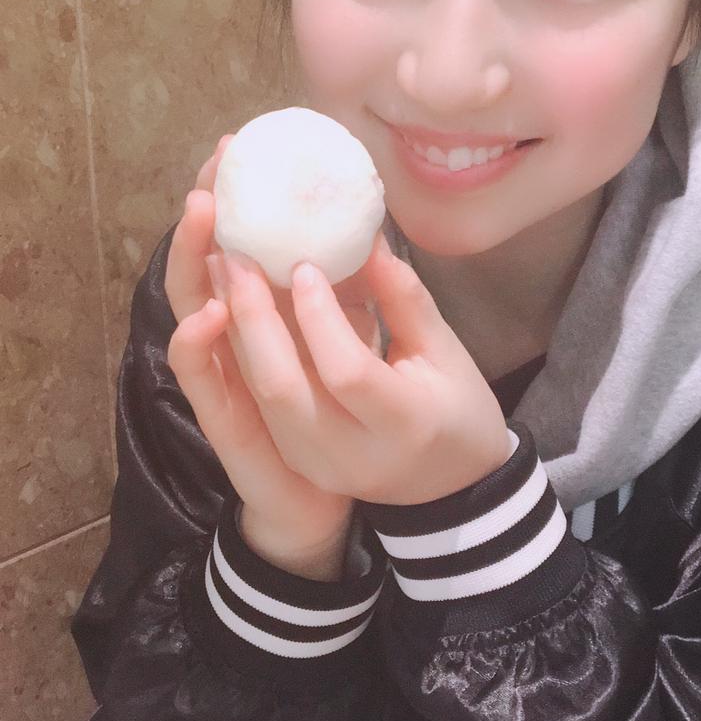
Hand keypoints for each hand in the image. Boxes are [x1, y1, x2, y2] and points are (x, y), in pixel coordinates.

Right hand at [165, 136, 357, 579]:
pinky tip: (209, 313)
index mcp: (257, 323)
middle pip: (199, 271)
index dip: (228, 204)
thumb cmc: (339, 419)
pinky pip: (203, 386)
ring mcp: (219, 386)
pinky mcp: (222, 428)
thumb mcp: (355, 344)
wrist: (320, 511)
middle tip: (212, 166)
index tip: (235, 149)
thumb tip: (371, 231)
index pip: (231, 252)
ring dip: (190, 266)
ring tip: (200, 214)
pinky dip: (199, 348)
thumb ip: (354, 296)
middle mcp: (228, 347)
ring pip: (189, 319)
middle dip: (202, 219)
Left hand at [219, 235, 511, 506]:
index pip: (346, 371)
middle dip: (253, 317)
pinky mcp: (297, 463)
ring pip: (259, 399)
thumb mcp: (445, 350)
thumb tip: (364, 236)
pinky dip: (240, 356)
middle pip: (282, 389)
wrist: (453, 485)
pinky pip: (259, 408)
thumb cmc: (460, 408)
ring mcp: (319, 465)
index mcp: (406, 424)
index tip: (303, 263)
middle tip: (236, 256)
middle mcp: (353, 453)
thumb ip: (402, 297)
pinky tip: (229, 310)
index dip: (320, 316)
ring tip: (221, 271)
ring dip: (234, 332)